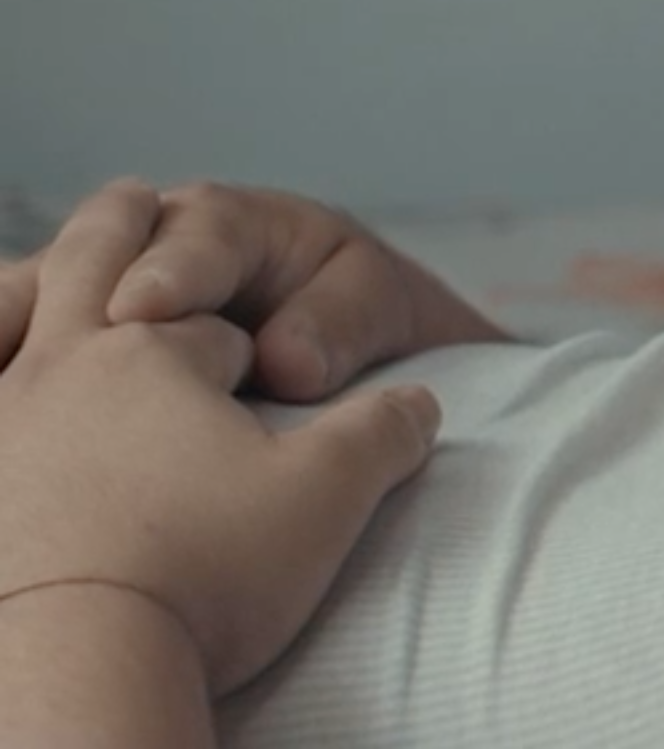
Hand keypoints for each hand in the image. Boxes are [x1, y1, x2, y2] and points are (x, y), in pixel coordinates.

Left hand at [0, 180, 445, 695]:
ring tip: (33, 289)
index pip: (201, 316)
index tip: (259, 372)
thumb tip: (417, 406)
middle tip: (131, 204)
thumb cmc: (204, 572)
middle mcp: (59, 361)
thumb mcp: (327, 497)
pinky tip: (5, 368)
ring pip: (5, 308)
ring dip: (23, 287)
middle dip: (121, 230)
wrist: (73, 663)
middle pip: (91, 258)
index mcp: (154, 347)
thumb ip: (384, 432)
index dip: (232, 339)